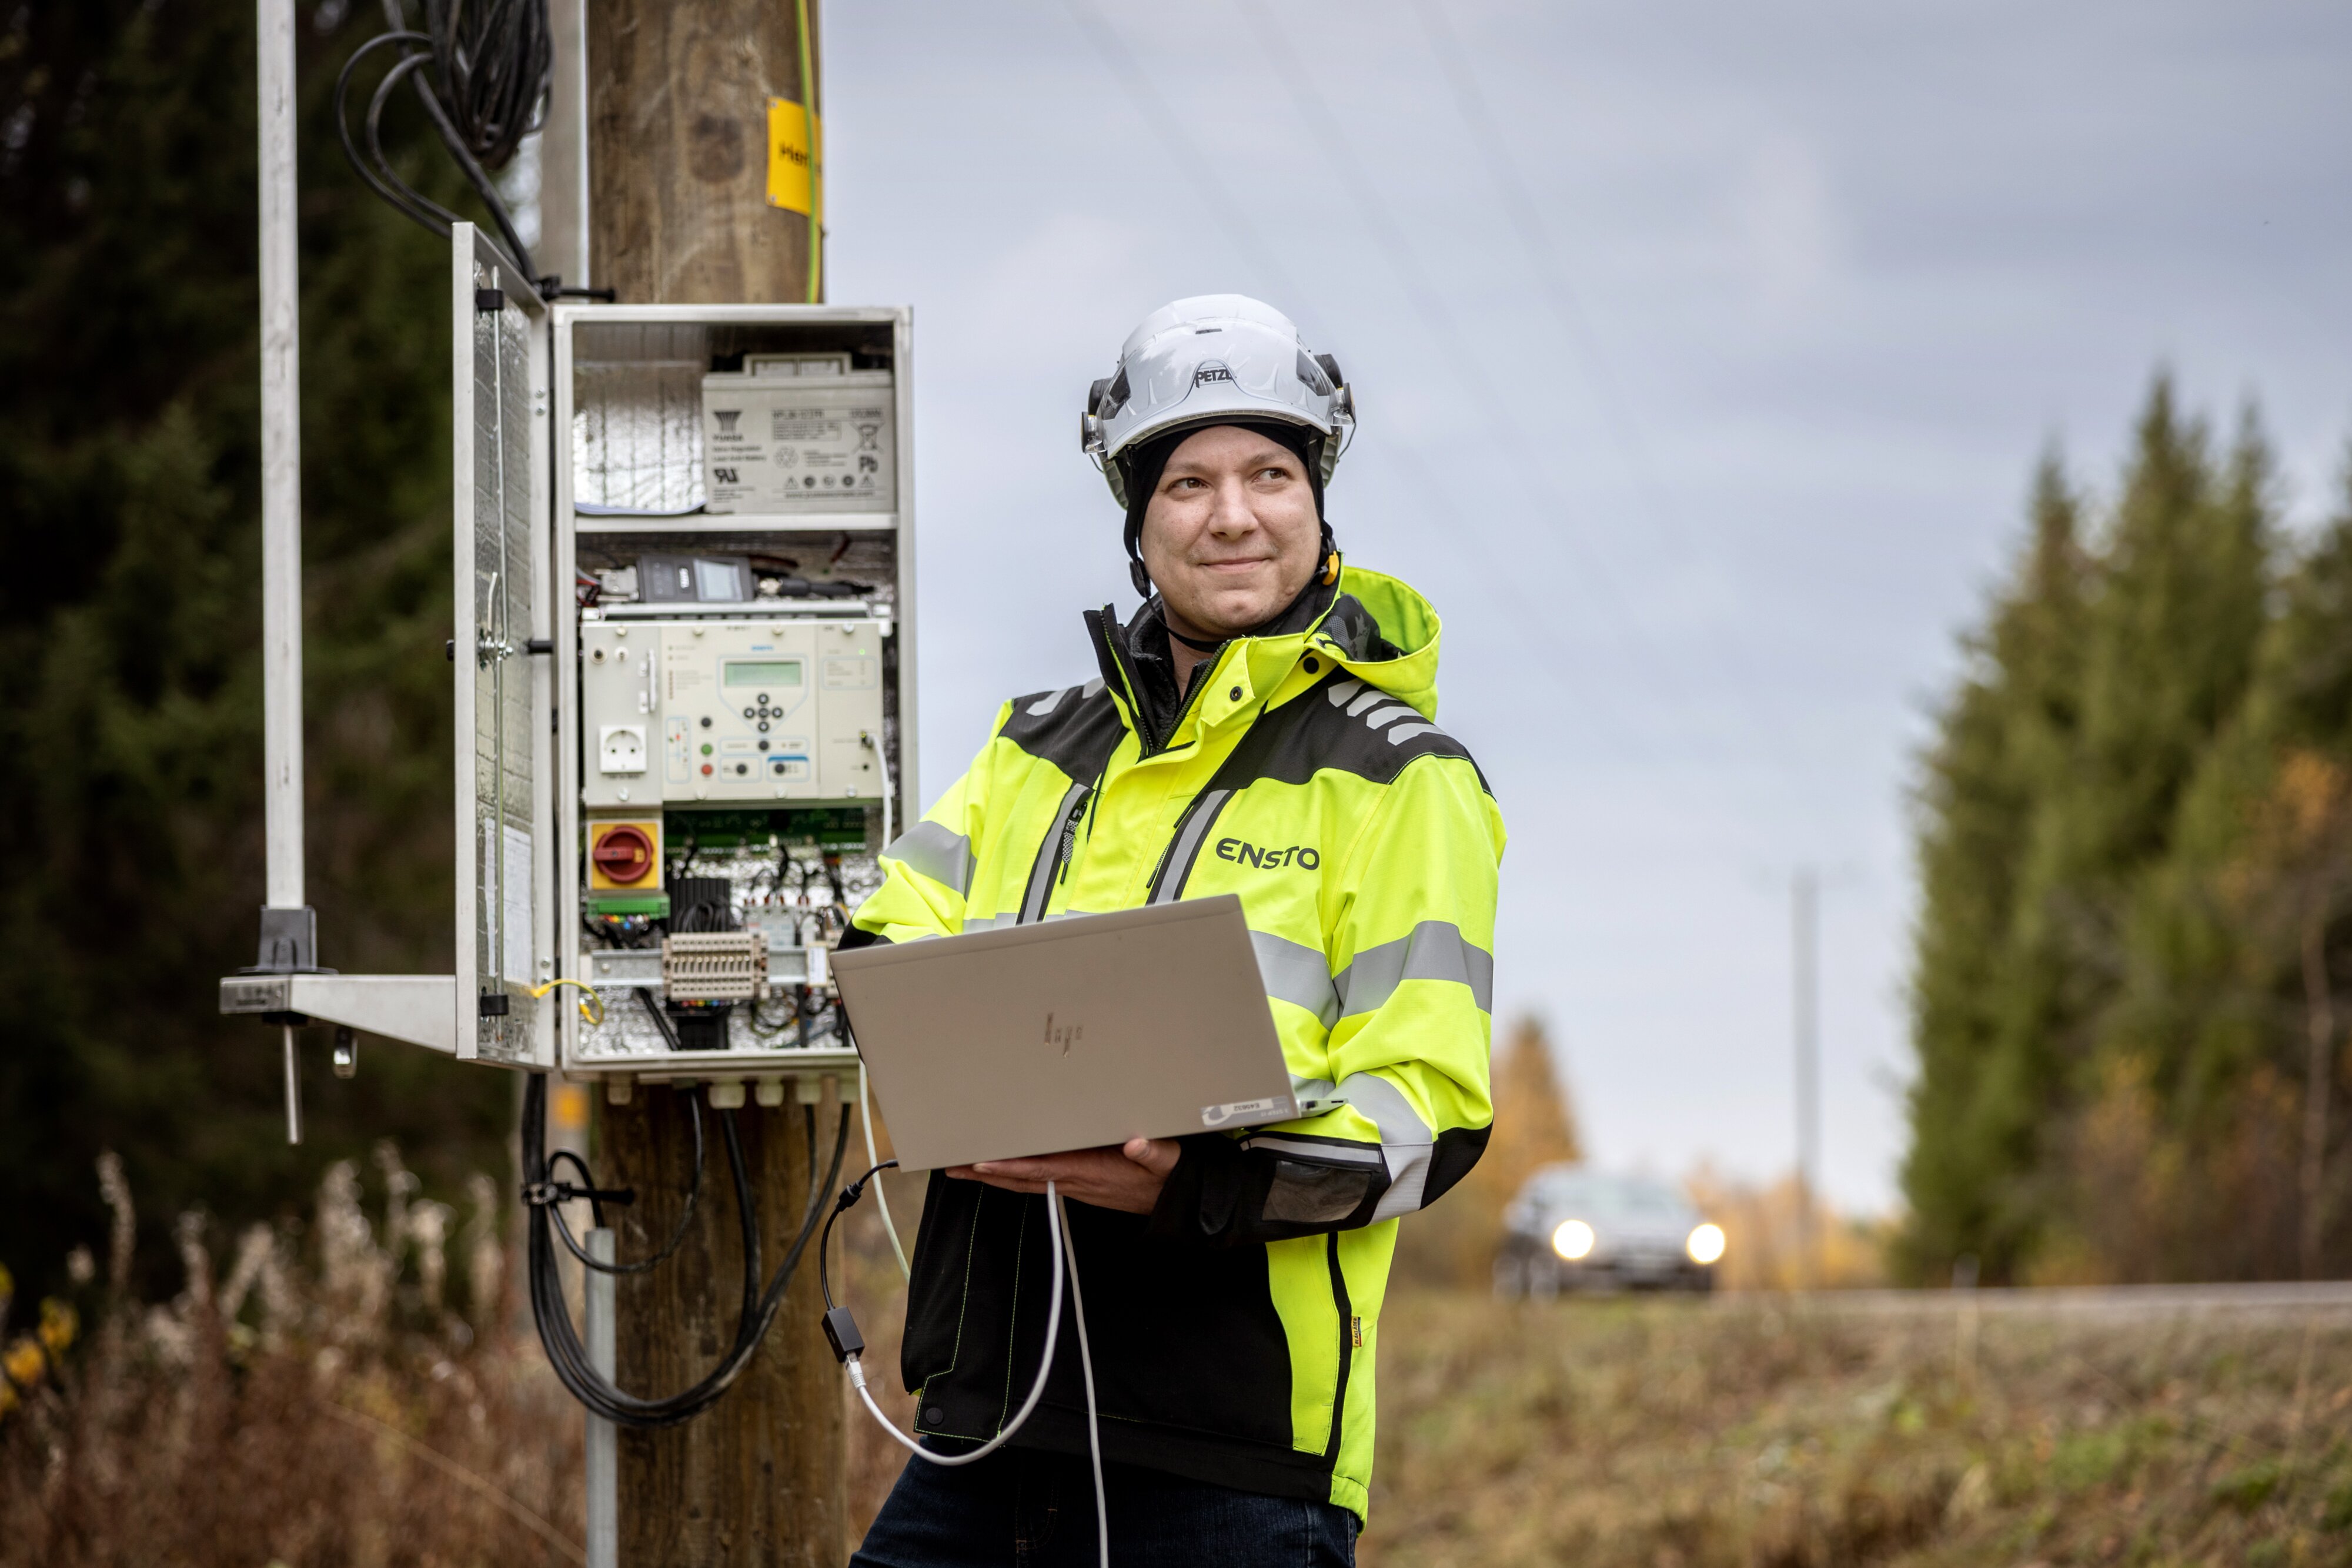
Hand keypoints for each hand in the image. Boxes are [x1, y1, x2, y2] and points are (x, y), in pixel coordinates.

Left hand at [948, 1138, 1180, 1214]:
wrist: (1176, 1203)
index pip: (1043, 1170)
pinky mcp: (1078, 1183)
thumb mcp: (1169, 1161)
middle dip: (987, 1173)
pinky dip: (1014, 1175)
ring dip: (994, 1176)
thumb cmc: (1169, 1177)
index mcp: (1092, 1173)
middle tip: (953, 1166)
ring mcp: (1075, 1185)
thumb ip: (1154, 1152)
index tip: (983, 1161)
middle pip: (1022, 1179)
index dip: (1011, 1166)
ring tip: (964, 1168)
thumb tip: (1138, 1142)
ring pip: (1026, 1182)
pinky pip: (1038, 1180)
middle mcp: (1077, 1182)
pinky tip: (1000, 1169)